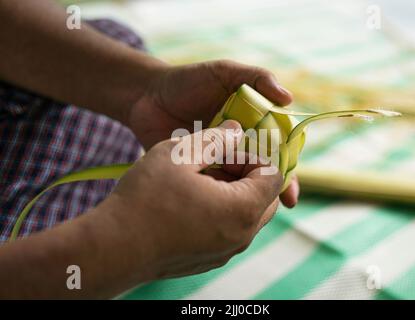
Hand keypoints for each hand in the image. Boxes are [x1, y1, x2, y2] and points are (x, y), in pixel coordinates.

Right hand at [107, 120, 282, 279]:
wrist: (112, 248)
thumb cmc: (145, 198)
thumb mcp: (180, 154)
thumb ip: (215, 138)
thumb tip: (236, 130)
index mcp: (242, 209)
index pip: (274, 177)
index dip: (253, 156)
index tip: (226, 150)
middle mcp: (242, 236)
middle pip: (266, 197)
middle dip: (247, 174)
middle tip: (215, 162)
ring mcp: (227, 252)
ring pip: (248, 214)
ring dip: (234, 192)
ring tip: (200, 179)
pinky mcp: (211, 260)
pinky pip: (231, 230)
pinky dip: (223, 211)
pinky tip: (191, 200)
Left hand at [127, 59, 298, 206]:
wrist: (146, 97)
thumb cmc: (188, 81)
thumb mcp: (225, 73)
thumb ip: (256, 78)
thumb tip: (289, 98)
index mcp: (252, 124)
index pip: (277, 148)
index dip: (287, 168)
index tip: (290, 188)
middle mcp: (238, 145)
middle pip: (262, 170)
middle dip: (272, 190)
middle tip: (278, 205)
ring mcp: (218, 160)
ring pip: (239, 184)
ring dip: (248, 197)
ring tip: (253, 211)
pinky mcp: (197, 172)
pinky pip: (213, 188)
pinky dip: (220, 199)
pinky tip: (224, 209)